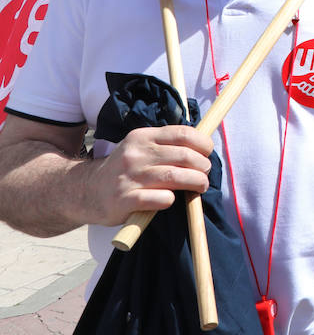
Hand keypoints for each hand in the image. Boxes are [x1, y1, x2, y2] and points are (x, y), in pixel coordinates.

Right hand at [89, 126, 212, 224]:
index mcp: (142, 137)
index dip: (203, 144)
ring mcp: (129, 177)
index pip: (183, 133)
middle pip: (184, 156)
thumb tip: (204, 148)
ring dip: (196, 182)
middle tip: (205, 174)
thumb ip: (166, 146)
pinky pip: (160, 199)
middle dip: (203, 166)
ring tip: (200, 186)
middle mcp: (135, 154)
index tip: (208, 154)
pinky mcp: (125, 200)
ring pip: (175, 176)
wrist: (85, 191)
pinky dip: (171, 199)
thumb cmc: (125, 170)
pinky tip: (170, 199)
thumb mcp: (140, 148)